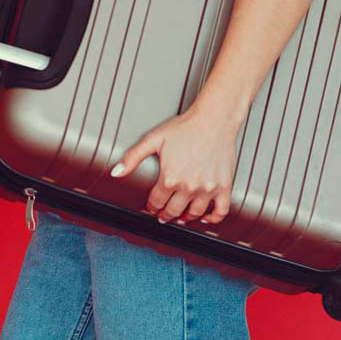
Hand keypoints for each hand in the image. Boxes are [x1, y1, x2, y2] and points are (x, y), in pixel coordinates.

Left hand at [109, 104, 240, 226]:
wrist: (213, 120)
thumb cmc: (185, 128)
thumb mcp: (153, 139)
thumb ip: (133, 157)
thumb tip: (116, 172)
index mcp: (170, 178)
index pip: (156, 202)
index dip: (151, 207)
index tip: (150, 208)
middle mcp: (189, 187)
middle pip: (173, 211)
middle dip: (165, 215)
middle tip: (163, 215)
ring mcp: (208, 189)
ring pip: (194, 214)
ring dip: (185, 218)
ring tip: (180, 217)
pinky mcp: (224, 186)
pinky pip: (220, 211)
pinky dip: (213, 218)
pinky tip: (206, 217)